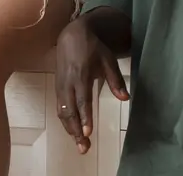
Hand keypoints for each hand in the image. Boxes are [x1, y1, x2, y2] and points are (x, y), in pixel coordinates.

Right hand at [55, 18, 128, 153]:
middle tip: (83, 147)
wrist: (72, 34)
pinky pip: (59, 107)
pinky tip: (72, 130)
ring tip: (79, 143)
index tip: (88, 132)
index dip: (84, 117)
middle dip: (76, 130)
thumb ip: (115, 80)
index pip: (82, 100)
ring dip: (70, 128)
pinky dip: (65, 120)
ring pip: (62, 111)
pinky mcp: (57, 86)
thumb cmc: (93, 48)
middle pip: (70, 111)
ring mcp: (60, 85)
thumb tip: (125, 98)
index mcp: (81, 75)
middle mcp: (68, 82)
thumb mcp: (108, 60)